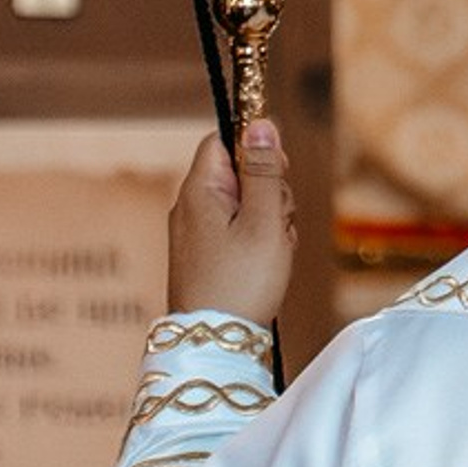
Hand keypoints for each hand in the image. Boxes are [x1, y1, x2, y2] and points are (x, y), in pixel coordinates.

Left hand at [167, 121, 295, 322]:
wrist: (215, 342)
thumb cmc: (240, 282)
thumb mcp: (264, 221)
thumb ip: (264, 171)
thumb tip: (261, 124)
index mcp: (199, 191)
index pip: (223, 141)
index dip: (255, 149)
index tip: (277, 174)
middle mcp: (190, 208)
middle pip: (239, 174)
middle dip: (269, 192)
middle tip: (276, 223)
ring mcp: (196, 235)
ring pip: (244, 206)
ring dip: (269, 221)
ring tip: (271, 251)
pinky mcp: (205, 257)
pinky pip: (238, 233)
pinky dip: (258, 243)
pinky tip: (265, 266)